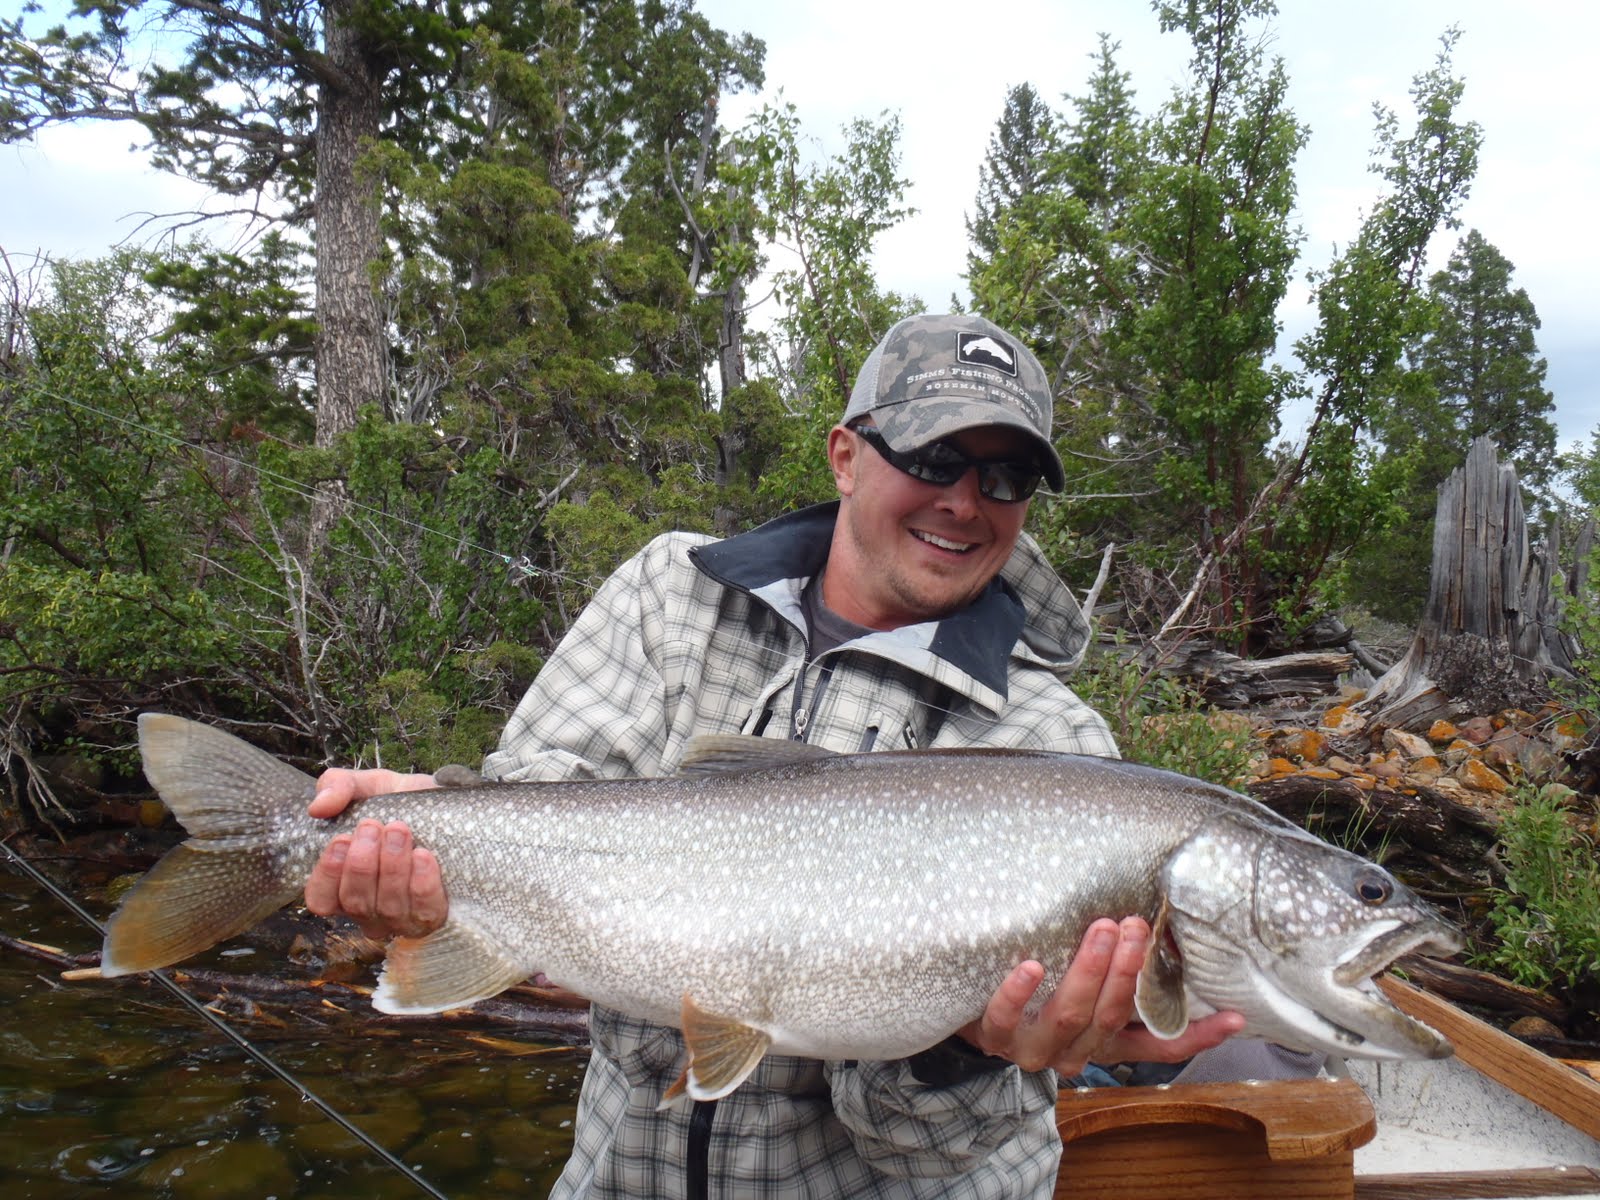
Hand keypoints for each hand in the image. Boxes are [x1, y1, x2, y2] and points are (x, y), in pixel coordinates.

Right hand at [303, 769, 447, 940]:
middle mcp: (369, 910)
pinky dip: (422, 884)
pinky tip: (423, 856)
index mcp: (344, 885)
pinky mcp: (434, 915)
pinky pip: (424, 911)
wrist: (451, 805)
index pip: (320, 900)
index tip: (342, 839)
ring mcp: (401, 918)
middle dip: (362, 865)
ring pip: (388, 908)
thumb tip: (318, 807)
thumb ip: (338, 786)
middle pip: (355, 903)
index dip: (327, 875)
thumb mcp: (370, 786)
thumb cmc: (403, 803)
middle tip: (372, 827)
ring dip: (392, 868)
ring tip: (399, 831)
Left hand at [957, 917, 1244, 1074]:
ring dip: (1088, 971)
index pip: (1158, 1046)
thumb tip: (1155, 926)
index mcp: (1102, 1041)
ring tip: (1099, 929)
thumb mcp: (1079, 983)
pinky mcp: (992, 1037)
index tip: (1235, 1017)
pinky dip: (1019, 992)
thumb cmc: (1034, 988)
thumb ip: (1114, 969)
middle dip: (1127, 971)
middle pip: (1111, 1016)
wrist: (966, 1010)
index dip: (1197, 1035)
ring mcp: (1032, 1048)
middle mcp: (1073, 1051)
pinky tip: (1031, 965)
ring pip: (1069, 1016)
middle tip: (1136, 926)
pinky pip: (1005, 1016)